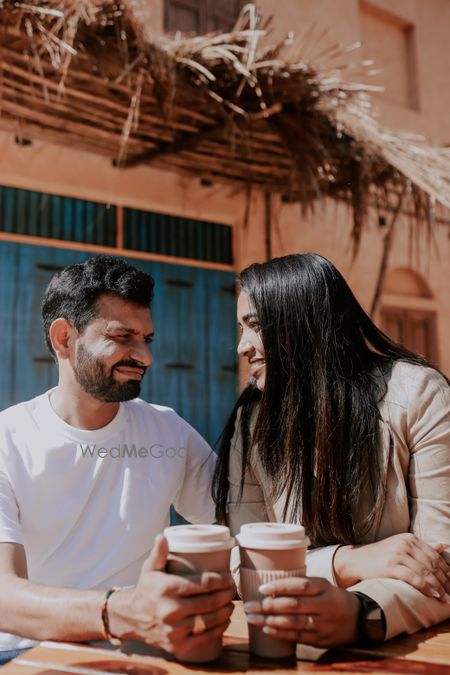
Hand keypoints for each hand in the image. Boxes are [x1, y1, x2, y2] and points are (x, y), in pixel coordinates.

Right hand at [109, 535, 234, 658]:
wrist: (131, 618)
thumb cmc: (146, 589)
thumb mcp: (150, 569)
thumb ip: (158, 552)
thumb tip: (162, 536)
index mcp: (167, 588)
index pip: (202, 584)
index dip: (220, 580)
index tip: (229, 577)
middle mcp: (170, 610)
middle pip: (209, 602)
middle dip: (226, 595)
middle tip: (233, 589)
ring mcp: (174, 630)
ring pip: (209, 620)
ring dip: (225, 611)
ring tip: (231, 603)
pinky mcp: (177, 645)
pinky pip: (203, 638)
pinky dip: (218, 629)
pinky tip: (224, 621)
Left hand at [244, 577, 359, 647]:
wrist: (357, 619)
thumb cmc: (330, 597)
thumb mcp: (322, 584)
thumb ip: (301, 584)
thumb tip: (269, 583)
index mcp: (323, 587)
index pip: (300, 585)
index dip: (280, 587)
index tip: (261, 589)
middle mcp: (324, 605)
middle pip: (293, 606)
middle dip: (267, 606)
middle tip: (248, 606)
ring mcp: (323, 624)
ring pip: (293, 623)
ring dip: (270, 621)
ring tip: (252, 619)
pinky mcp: (321, 639)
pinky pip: (298, 637)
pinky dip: (281, 633)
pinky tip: (267, 630)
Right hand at [333, 534, 449, 600]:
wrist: (357, 560)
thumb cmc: (380, 556)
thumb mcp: (402, 547)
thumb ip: (423, 547)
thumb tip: (444, 545)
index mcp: (409, 538)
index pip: (434, 555)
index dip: (445, 570)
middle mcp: (405, 543)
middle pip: (431, 564)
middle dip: (444, 581)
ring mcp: (398, 554)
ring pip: (425, 572)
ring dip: (438, 587)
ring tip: (445, 598)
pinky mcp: (391, 565)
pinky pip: (414, 578)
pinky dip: (426, 587)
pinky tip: (433, 595)